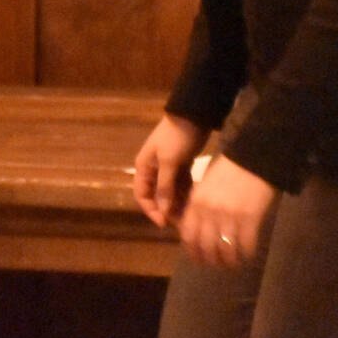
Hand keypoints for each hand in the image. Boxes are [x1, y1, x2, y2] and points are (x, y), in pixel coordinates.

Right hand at [132, 113, 207, 228]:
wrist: (194, 115)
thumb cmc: (177, 137)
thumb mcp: (169, 162)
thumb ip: (165, 186)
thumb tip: (162, 211)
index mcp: (144, 167)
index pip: (142, 195)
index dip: (151, 210)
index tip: (164, 223)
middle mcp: (154, 169)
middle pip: (157, 196)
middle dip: (167, 209)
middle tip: (182, 223)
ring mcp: (168, 167)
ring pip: (171, 192)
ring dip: (179, 203)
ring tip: (191, 216)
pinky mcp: (182, 165)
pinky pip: (182, 185)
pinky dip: (187, 193)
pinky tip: (195, 202)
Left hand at [175, 155, 276, 266]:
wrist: (253, 157)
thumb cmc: (229, 169)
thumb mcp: (206, 186)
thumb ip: (199, 207)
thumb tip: (198, 231)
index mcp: (196, 203)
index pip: (188, 236)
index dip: (193, 252)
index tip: (200, 258)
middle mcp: (209, 212)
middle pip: (205, 247)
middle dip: (212, 260)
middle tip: (219, 264)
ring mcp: (230, 217)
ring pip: (225, 250)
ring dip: (229, 261)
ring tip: (234, 263)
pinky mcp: (250, 219)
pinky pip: (245, 245)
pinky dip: (246, 254)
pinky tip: (248, 255)